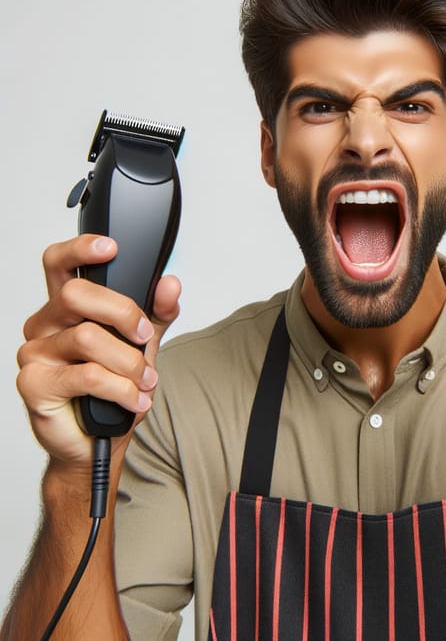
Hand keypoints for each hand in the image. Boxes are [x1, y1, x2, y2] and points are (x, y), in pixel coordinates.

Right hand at [16, 235, 180, 470]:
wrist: (99, 439)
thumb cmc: (113, 388)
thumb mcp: (142, 344)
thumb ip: (156, 313)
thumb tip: (170, 284)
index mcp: (67, 308)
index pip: (60, 264)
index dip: (80, 249)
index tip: (111, 247)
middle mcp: (45, 325)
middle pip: (78, 294)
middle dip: (123, 313)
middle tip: (143, 336)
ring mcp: (34, 353)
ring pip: (88, 338)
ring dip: (129, 362)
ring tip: (144, 381)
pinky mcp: (34, 384)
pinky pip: (87, 375)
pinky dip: (121, 388)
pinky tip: (133, 399)